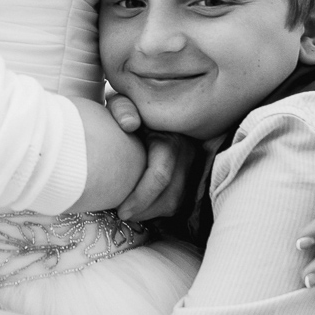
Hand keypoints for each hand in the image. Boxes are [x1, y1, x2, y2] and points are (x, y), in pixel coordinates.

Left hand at [103, 96, 195, 223]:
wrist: (152, 108)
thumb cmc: (131, 108)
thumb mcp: (123, 100)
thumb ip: (122, 108)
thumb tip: (130, 124)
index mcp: (171, 138)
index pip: (161, 176)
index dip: (140, 198)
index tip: (121, 211)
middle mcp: (188, 154)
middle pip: (170, 196)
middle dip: (144, 211)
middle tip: (120, 214)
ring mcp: (194, 166)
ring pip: (177, 202)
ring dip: (152, 213)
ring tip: (129, 212)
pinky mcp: (193, 175)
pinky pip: (180, 201)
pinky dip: (160, 209)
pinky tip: (142, 207)